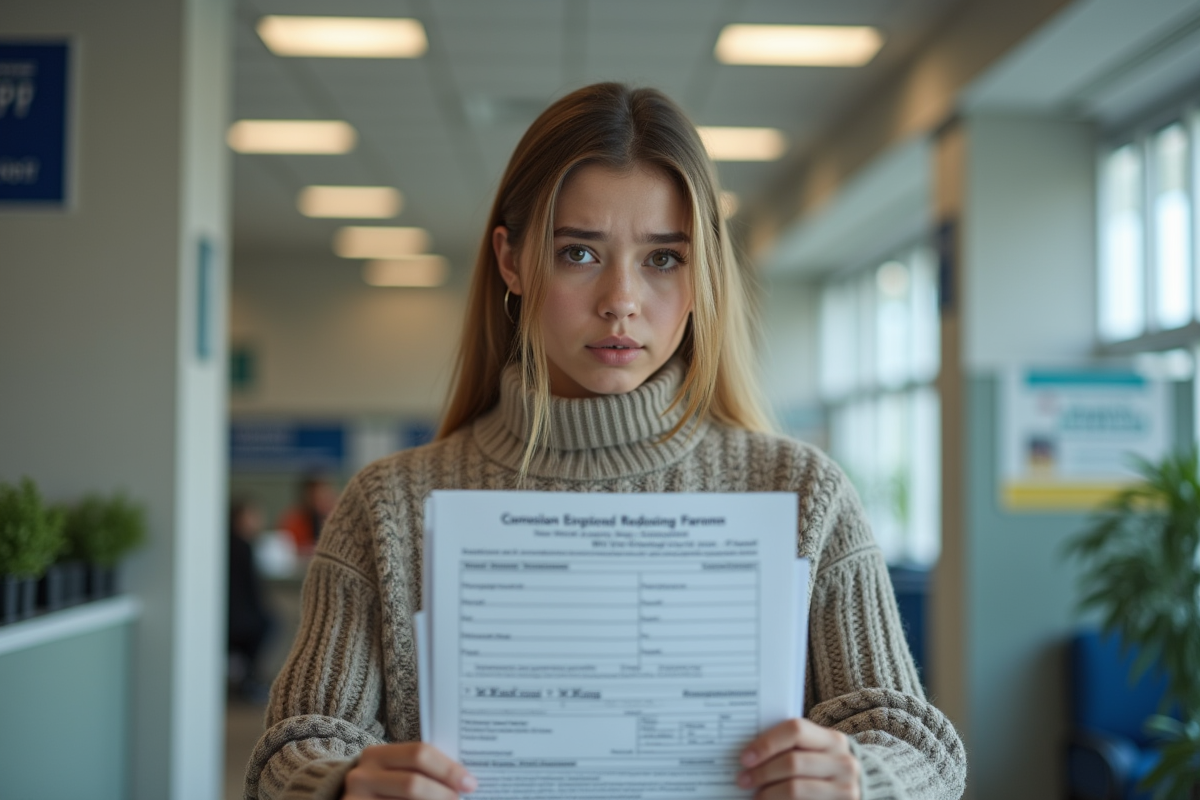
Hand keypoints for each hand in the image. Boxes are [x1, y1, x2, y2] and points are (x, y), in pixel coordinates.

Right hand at [342, 743, 476, 798]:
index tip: (470, 782)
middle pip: (413, 784)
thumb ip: (421, 771)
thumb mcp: (395, 772)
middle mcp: (362, 776)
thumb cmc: (383, 788)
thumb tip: (462, 781)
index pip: (418, 754)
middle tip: (460, 799)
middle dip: (443, 794)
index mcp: (377, 755)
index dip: (447, 769)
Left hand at [736, 718, 859, 798]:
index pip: (795, 731)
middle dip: (762, 772)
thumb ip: (790, 747)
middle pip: (792, 762)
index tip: (744, 758)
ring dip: (769, 794)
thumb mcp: (814, 753)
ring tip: (755, 797)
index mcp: (833, 740)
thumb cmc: (823, 768)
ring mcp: (845, 788)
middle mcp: (843, 762)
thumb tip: (748, 754)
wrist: (854, 791)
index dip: (767, 743)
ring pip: (795, 789)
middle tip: (743, 780)